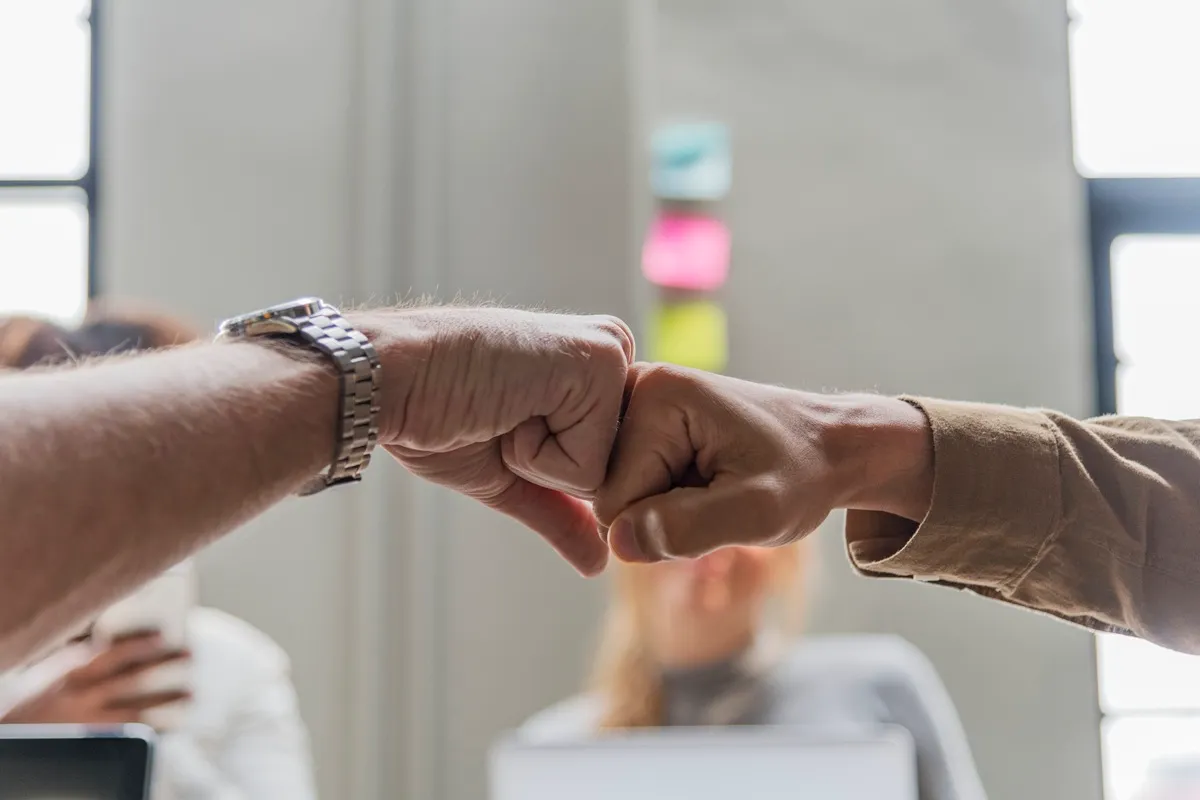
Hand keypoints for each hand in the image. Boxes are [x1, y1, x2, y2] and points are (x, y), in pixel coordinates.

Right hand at [1, 632, 190, 724]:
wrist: (11, 740)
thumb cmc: (34, 703)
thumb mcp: (52, 675)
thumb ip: (80, 659)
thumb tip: (113, 640)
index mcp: (70, 673)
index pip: (111, 653)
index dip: (141, 643)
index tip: (166, 634)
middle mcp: (80, 696)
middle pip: (131, 677)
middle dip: (163, 665)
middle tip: (190, 654)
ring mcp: (86, 722)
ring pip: (136, 709)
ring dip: (167, 700)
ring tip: (191, 693)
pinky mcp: (91, 743)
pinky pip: (129, 736)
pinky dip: (154, 730)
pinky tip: (173, 725)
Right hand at [361, 307, 634, 575]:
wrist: (392, 380)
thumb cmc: (437, 415)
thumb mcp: (508, 474)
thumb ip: (560, 512)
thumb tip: (599, 563)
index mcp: (598, 375)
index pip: (614, 468)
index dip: (553, 473)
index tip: (504, 424)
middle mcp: (617, 355)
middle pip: (621, 473)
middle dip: (553, 470)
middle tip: (503, 418)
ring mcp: (613, 355)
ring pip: (608, 473)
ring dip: (542, 462)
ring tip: (504, 411)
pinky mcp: (602, 362)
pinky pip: (591, 466)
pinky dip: (538, 456)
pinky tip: (507, 407)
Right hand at [593, 365, 932, 561]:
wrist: (829, 447)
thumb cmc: (801, 475)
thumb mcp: (759, 511)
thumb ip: (690, 528)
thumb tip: (618, 542)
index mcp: (657, 396)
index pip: (614, 500)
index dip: (663, 524)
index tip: (718, 501)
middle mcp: (635, 386)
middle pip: (608, 494)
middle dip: (660, 514)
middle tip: (718, 496)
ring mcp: (635, 401)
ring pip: (616, 493)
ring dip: (662, 507)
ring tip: (712, 486)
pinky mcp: (641, 418)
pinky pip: (627, 482)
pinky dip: (663, 496)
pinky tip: (701, 480)